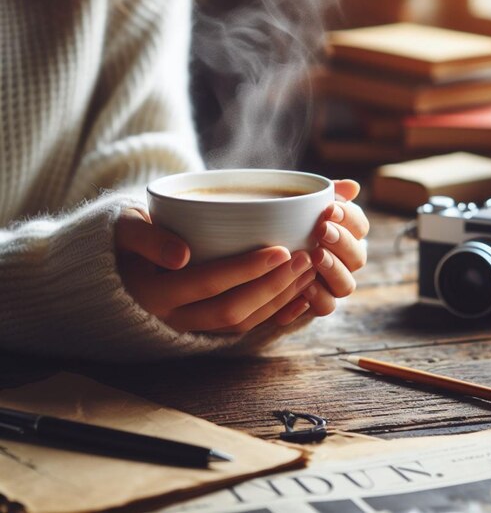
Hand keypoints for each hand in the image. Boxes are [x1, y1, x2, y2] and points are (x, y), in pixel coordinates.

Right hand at [114, 209, 316, 332]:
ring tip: (308, 272)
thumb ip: (146, 237)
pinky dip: (273, 314)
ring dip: (279, 300)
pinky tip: (299, 297)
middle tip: (305, 259)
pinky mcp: (205, 326)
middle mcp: (173, 317)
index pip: (208, 283)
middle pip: (233, 310)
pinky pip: (243, 328)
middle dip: (274, 286)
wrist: (115, 266)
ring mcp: (190, 326)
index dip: (247, 270)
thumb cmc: (124, 238)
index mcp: (153, 293)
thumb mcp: (125, 228)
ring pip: (242, 323)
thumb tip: (181, 256)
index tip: (281, 250)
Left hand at [273, 179, 368, 324]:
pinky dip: (317, 298)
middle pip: (358, 256)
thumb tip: (352, 187)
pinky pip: (326, 307)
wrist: (252, 253)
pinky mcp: (316, 304)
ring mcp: (332, 284)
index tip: (329, 209)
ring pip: (346, 285)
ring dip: (333, 270)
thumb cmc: (280, 222)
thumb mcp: (296, 204)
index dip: (350, 218)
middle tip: (321, 231)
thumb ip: (322, 194)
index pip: (360, 226)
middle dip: (342, 242)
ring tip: (315, 256)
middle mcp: (344, 261)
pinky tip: (304, 288)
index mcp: (344, 233)